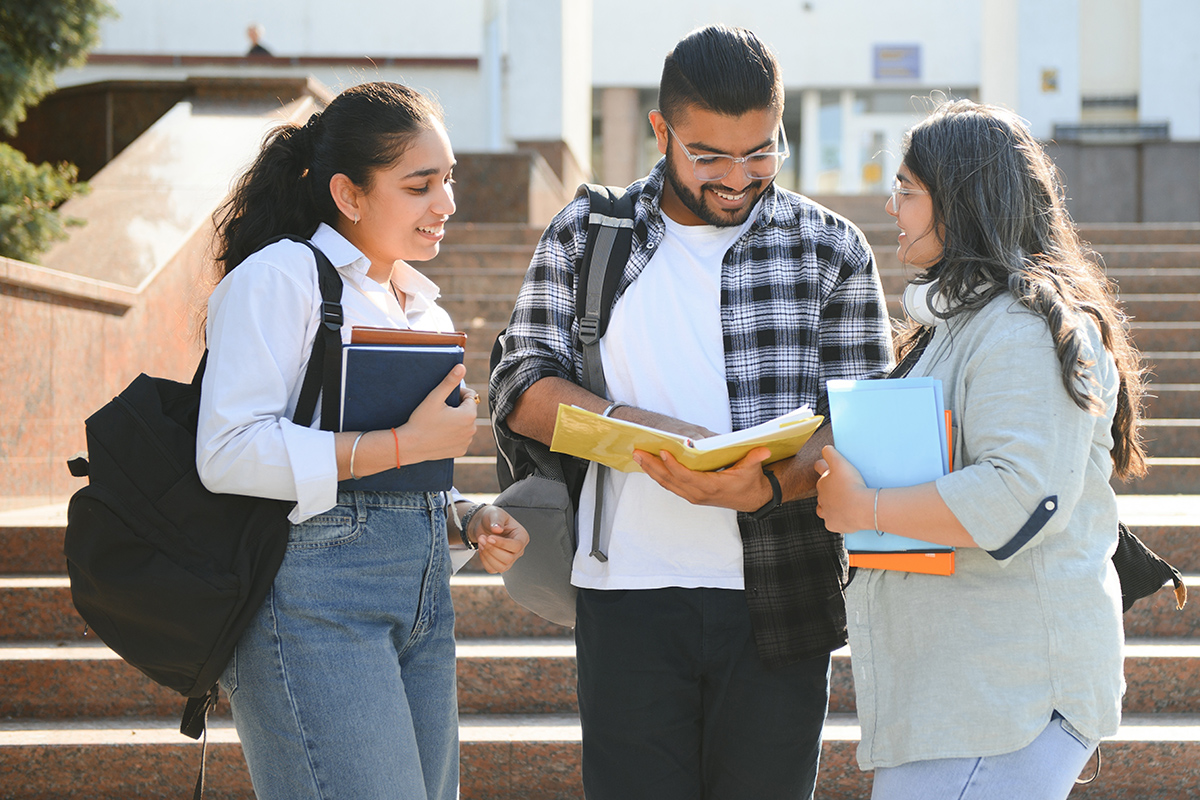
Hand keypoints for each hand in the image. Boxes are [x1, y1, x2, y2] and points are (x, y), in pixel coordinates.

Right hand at [401, 365, 477, 461]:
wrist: (410, 446)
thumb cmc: (420, 420)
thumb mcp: (434, 398)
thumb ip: (450, 381)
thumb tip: (462, 366)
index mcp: (469, 414)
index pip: (470, 396)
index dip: (457, 394)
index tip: (443, 399)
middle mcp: (472, 429)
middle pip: (468, 410)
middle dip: (457, 408)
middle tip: (439, 410)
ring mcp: (467, 441)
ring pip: (465, 424)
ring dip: (457, 421)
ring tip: (440, 422)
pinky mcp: (461, 450)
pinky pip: (461, 437)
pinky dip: (454, 434)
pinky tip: (441, 433)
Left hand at [468, 505, 529, 573]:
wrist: (483, 524)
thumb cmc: (492, 518)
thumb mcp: (495, 513)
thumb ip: (497, 520)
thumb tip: (497, 529)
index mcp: (522, 536)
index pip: (517, 546)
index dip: (503, 544)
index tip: (490, 537)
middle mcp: (518, 550)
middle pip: (509, 559)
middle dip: (492, 549)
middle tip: (482, 538)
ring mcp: (510, 559)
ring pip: (502, 567)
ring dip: (487, 556)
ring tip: (481, 542)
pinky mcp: (500, 565)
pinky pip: (492, 569)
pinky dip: (484, 560)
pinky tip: (481, 549)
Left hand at [633, 446, 773, 511]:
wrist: (752, 499)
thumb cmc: (750, 481)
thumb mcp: (753, 468)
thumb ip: (756, 458)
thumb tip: (764, 450)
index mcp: (711, 487)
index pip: (687, 476)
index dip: (673, 465)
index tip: (662, 452)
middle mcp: (698, 493)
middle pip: (670, 480)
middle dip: (652, 466)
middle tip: (637, 452)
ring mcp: (692, 495)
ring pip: (666, 484)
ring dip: (651, 470)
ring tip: (638, 456)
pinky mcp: (690, 494)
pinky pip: (670, 485)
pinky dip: (658, 475)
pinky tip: (648, 465)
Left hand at [814, 445, 872, 533]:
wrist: (861, 508)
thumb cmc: (851, 484)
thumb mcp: (840, 463)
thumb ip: (830, 453)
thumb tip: (825, 448)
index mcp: (823, 481)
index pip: (819, 467)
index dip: (824, 465)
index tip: (828, 465)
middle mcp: (821, 497)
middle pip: (822, 489)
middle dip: (830, 488)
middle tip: (843, 487)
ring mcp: (826, 512)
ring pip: (823, 508)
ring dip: (830, 505)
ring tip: (842, 503)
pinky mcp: (832, 525)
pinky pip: (832, 522)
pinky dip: (837, 519)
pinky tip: (845, 517)